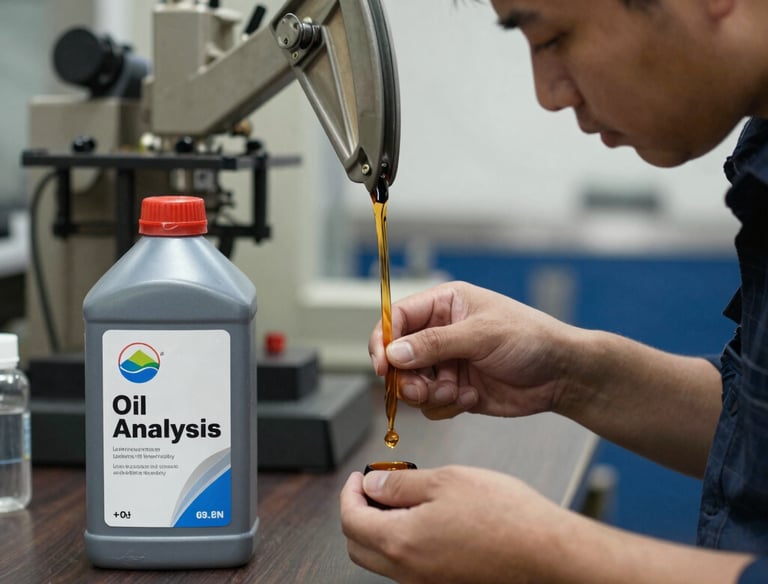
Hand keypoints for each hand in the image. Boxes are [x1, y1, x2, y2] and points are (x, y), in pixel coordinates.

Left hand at [341, 466, 754, 583]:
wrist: (546, 551)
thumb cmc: (504, 514)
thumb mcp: (446, 480)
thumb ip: (400, 484)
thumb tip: (371, 484)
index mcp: (402, 541)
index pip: (351, 519)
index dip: (349, 492)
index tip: (359, 475)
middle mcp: (408, 570)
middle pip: (359, 545)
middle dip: (358, 512)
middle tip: (374, 487)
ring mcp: (426, 581)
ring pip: (381, 558)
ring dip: (380, 527)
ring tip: (403, 498)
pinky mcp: (444, 583)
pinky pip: (406, 566)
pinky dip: (402, 541)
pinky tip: (426, 518)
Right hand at [369, 281, 579, 419]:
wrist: (562, 375)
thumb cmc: (532, 339)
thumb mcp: (482, 335)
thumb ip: (435, 343)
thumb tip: (395, 352)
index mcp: (445, 305)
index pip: (398, 318)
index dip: (384, 341)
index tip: (383, 366)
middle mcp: (441, 333)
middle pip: (398, 356)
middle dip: (405, 377)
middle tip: (419, 389)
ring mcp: (447, 363)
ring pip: (411, 384)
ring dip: (428, 394)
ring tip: (455, 392)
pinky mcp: (455, 390)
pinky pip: (431, 404)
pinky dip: (445, 406)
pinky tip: (470, 398)